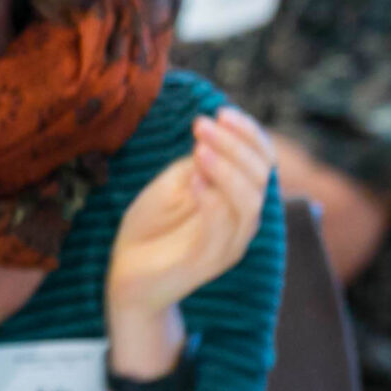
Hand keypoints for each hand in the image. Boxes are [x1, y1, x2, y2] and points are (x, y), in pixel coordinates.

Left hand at [106, 107, 272, 336]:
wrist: (126, 277)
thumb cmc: (150, 228)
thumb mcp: (174, 184)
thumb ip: (199, 165)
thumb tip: (214, 139)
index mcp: (241, 198)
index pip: (263, 160)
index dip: (249, 134)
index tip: (222, 112)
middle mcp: (244, 220)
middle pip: (261, 177)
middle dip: (235, 145)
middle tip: (202, 125)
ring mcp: (229, 244)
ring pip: (249, 202)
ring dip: (227, 169)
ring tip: (199, 148)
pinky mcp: (208, 262)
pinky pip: (221, 229)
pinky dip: (211, 200)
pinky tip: (193, 179)